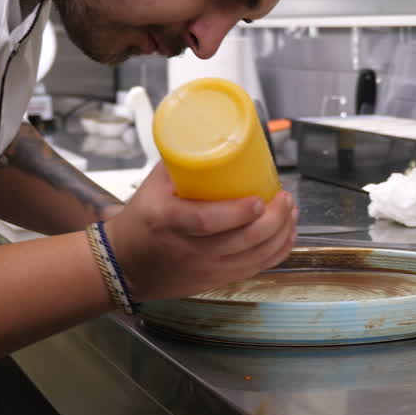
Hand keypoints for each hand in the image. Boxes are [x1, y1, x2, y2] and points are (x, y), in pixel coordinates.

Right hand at [103, 162, 296, 301]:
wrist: (125, 266)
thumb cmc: (140, 221)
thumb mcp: (152, 186)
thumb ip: (182, 162)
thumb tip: (214, 134)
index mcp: (169, 222)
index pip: (208, 221)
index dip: (239, 212)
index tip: (259, 199)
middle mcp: (190, 250)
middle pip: (243, 241)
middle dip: (274, 220)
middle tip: (285, 198)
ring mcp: (205, 270)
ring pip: (255, 257)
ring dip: (281, 234)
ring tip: (291, 212)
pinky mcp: (216, 281)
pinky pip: (255, 269)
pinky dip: (276, 252)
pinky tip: (287, 236)